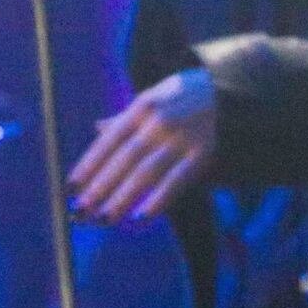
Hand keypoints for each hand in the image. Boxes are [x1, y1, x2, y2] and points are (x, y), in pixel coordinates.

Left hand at [69, 69, 217, 227]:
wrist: (236, 88)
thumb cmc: (189, 96)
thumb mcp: (156, 97)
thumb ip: (127, 118)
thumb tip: (97, 128)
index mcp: (142, 107)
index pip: (109, 141)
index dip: (89, 165)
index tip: (71, 188)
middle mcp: (158, 122)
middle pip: (123, 159)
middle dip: (100, 186)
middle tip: (80, 211)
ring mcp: (181, 138)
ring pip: (145, 172)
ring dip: (122, 198)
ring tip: (103, 219)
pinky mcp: (204, 153)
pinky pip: (176, 181)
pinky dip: (157, 200)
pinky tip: (140, 218)